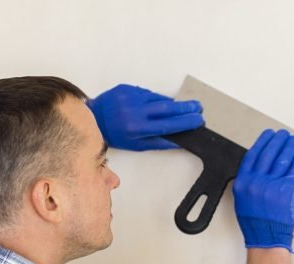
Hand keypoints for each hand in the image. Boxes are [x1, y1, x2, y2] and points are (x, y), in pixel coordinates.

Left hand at [87, 84, 203, 150]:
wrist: (95, 119)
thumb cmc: (116, 135)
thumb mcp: (138, 145)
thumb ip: (159, 142)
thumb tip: (179, 140)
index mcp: (138, 128)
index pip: (168, 124)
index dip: (185, 122)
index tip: (198, 120)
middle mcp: (135, 111)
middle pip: (168, 108)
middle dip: (186, 108)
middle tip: (198, 107)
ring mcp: (131, 97)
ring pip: (159, 99)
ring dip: (173, 103)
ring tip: (185, 107)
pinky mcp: (128, 88)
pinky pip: (148, 94)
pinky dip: (157, 99)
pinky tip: (162, 103)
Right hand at [233, 129, 293, 252]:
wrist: (266, 237)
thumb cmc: (255, 221)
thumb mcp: (243, 199)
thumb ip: (249, 180)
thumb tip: (263, 164)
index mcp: (243, 182)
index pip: (253, 155)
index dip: (262, 141)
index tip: (269, 134)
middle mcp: (255, 182)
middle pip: (269, 153)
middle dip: (279, 140)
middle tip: (285, 135)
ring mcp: (271, 186)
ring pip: (283, 158)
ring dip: (291, 146)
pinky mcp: (285, 190)